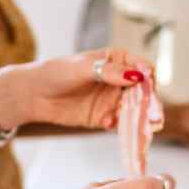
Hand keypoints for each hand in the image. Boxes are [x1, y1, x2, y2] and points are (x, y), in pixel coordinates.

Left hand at [0, 49, 151, 130]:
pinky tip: (110, 125)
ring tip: (141, 128)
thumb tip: (137, 76)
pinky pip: (120, 124)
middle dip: (150, 105)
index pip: (143, 68)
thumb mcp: (82, 68)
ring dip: (140, 119)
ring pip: (135, 110)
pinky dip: (121, 127)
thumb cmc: (56, 73)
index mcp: (117, 60)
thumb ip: (109, 72)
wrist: (33, 95)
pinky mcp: (105, 118)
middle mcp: (120, 80)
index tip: (148, 87)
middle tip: (154, 117)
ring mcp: (113, 100)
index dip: (149, 78)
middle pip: (143, 92)